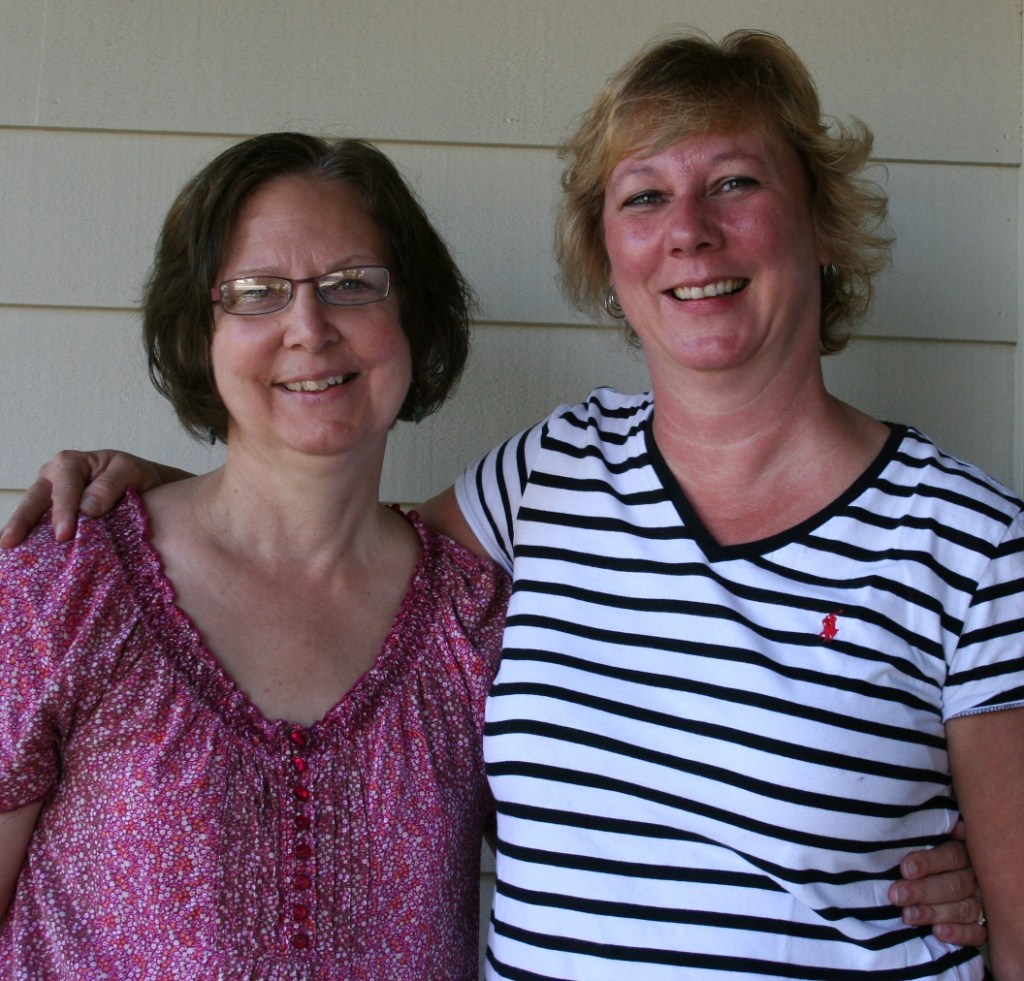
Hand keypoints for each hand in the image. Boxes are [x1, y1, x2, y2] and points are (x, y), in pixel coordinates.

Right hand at [1, 450, 178, 548]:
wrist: (143, 487)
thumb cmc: (135, 476)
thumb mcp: (130, 472)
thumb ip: (110, 486)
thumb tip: (87, 509)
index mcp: (71, 463)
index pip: (64, 488)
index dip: (62, 510)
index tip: (63, 534)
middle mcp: (53, 478)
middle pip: (34, 500)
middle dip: (22, 521)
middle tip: (10, 542)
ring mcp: (49, 497)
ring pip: (31, 514)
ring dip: (20, 532)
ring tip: (7, 550)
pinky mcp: (51, 516)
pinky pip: (39, 527)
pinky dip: (31, 541)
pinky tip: (21, 556)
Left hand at [888, 822, 986, 946]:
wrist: (927, 878)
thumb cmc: (919, 856)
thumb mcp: (921, 841)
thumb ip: (922, 835)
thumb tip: (909, 824)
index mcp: (963, 850)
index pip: (951, 855)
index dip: (928, 862)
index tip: (905, 869)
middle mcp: (975, 876)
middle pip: (955, 884)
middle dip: (923, 891)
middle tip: (896, 895)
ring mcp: (981, 901)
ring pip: (964, 908)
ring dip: (934, 913)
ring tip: (907, 916)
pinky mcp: (983, 925)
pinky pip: (977, 933)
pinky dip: (959, 933)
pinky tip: (938, 932)